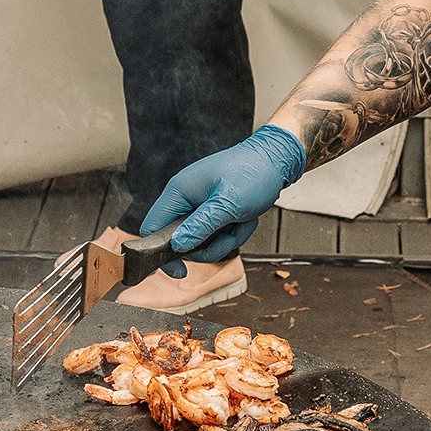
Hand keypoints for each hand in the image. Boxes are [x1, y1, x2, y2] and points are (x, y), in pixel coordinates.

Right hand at [141, 126, 308, 264]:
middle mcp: (186, 198)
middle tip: (229, 234)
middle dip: (209, 245)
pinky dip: (235, 231)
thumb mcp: (227, 204)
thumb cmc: (253, 172)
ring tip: (242, 221)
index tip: (180, 270)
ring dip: (227, 239)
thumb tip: (178, 245)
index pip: (153, 227)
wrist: (277, 160)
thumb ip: (201, 226)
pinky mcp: (214, 210)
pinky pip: (218, 234)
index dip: (162, 253)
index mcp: (180, 191)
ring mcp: (201, 205)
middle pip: (182, 240)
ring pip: (203, 241)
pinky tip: (246, 218)